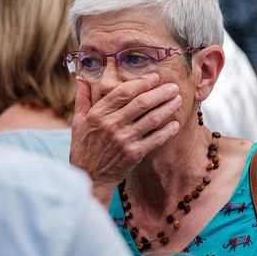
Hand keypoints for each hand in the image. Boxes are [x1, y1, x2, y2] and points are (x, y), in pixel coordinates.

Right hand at [69, 74, 181, 206]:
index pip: (123, 92)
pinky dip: (167, 131)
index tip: (154, 77)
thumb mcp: (78, 123)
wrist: (89, 177)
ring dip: (167, 108)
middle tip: (174, 87)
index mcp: (97, 115)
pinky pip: (155, 139)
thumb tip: (81, 78)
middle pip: (141, 103)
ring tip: (178, 100)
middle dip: (160, 93)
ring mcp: (123, 140)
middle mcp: (111, 125)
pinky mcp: (133, 154)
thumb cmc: (84, 149)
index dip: (141, 82)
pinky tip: (175, 124)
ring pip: (151, 119)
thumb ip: (82, 99)